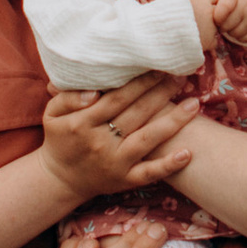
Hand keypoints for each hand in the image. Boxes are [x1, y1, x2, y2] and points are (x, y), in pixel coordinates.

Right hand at [42, 74, 192, 205]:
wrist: (59, 180)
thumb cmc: (60, 138)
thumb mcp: (52, 113)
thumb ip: (68, 97)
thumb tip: (94, 90)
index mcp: (83, 122)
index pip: (116, 98)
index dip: (139, 82)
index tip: (158, 67)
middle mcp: (100, 142)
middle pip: (136, 114)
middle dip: (160, 93)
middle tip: (181, 76)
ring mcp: (115, 163)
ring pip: (147, 140)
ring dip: (173, 122)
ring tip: (194, 104)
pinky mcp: (124, 180)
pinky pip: (149, 173)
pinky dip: (169, 165)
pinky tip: (188, 153)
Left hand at [210, 0, 246, 45]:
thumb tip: (195, 3)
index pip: (220, 13)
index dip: (216, 17)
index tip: (217, 15)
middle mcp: (246, 7)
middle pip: (225, 27)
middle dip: (222, 26)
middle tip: (224, 21)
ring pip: (235, 35)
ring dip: (231, 32)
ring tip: (233, 24)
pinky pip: (246, 39)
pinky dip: (241, 37)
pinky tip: (240, 28)